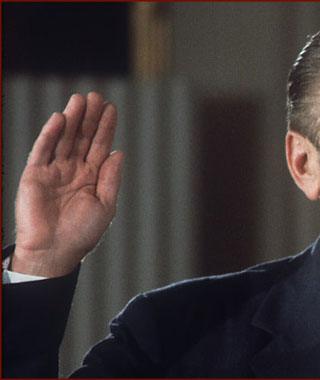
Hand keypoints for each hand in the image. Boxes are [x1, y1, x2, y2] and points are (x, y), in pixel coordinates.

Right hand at [11, 93, 124, 276]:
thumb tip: (120, 152)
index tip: (112, 108)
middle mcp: (74, 169)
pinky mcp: (34, 175)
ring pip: (64, 139)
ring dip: (72, 119)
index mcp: (92, 176)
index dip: (106, 127)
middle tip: (97, 96)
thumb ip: (111, 178)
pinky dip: (50, 135)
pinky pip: (43, 151)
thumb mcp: (105, 205)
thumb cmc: (82, 232)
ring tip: (80, 100)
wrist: (54, 252)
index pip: (101, 146)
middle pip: (83, 137)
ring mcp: (54, 170)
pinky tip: (60, 119)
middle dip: (90, 117)